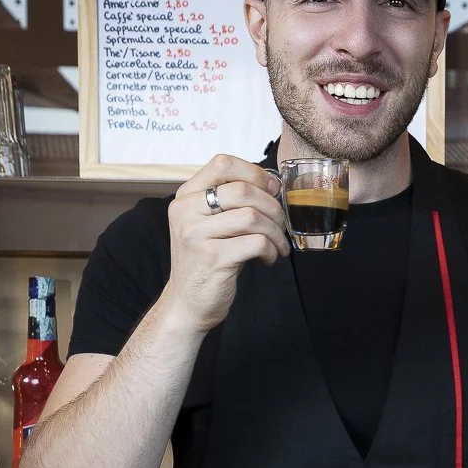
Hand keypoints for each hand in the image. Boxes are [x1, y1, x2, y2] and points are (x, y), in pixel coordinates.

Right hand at [161, 153, 288, 334]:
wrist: (187, 303)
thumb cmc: (208, 260)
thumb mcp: (211, 224)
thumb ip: (232, 202)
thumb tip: (273, 184)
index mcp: (186, 197)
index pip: (222, 164)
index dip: (255, 172)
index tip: (273, 189)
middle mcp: (186, 211)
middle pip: (243, 190)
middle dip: (273, 207)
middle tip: (281, 225)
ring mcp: (196, 235)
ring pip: (252, 217)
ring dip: (275, 232)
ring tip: (278, 245)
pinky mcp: (213, 258)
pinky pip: (256, 243)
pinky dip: (271, 250)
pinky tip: (268, 258)